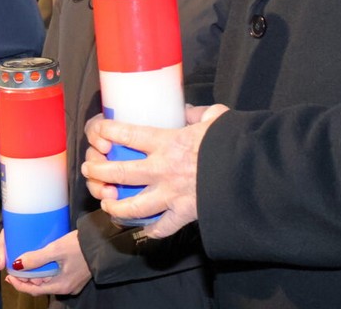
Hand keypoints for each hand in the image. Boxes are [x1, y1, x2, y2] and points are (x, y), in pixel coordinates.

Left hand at [5, 230, 90, 296]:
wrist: (104, 242)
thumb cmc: (80, 246)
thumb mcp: (56, 249)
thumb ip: (36, 258)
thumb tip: (17, 264)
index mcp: (61, 286)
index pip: (34, 290)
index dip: (19, 284)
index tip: (9, 276)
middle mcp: (67, 288)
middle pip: (41, 287)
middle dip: (28, 279)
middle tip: (17, 268)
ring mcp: (74, 282)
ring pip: (50, 281)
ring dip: (38, 275)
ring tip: (28, 263)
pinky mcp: (78, 275)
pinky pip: (58, 276)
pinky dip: (48, 271)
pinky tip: (45, 262)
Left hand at [82, 103, 228, 238]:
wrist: (249, 174)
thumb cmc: (232, 143)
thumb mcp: (216, 118)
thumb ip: (198, 114)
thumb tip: (188, 110)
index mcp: (168, 142)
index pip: (127, 134)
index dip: (106, 131)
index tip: (98, 131)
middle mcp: (163, 170)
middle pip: (120, 172)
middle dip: (99, 171)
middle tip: (90, 169)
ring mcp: (171, 195)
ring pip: (132, 206)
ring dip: (115, 206)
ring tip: (107, 203)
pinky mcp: (183, 215)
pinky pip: (161, 228)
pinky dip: (151, 230)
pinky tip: (144, 229)